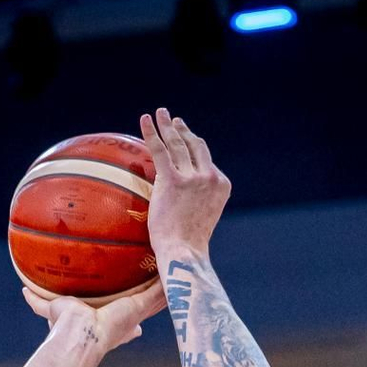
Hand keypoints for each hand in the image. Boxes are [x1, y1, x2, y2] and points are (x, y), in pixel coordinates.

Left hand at [20, 276, 165, 353]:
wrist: (79, 336)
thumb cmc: (66, 327)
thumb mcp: (51, 308)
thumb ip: (39, 302)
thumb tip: (24, 291)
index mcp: (108, 322)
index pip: (123, 322)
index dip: (131, 324)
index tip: (137, 327)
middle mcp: (124, 319)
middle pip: (142, 308)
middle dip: (151, 300)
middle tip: (162, 285)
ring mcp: (134, 314)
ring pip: (153, 300)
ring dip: (163, 287)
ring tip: (175, 271)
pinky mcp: (141, 307)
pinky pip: (159, 292)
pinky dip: (169, 283)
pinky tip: (178, 271)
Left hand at [141, 107, 230, 259]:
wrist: (184, 253)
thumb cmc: (189, 244)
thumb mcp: (202, 216)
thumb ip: (199, 198)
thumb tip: (184, 196)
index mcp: (221, 185)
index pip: (207, 161)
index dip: (195, 150)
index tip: (186, 140)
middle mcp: (209, 177)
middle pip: (195, 146)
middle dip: (184, 131)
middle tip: (175, 121)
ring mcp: (192, 177)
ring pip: (178, 144)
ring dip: (168, 126)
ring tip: (161, 113)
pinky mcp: (172, 180)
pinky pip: (160, 150)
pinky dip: (152, 132)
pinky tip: (145, 119)